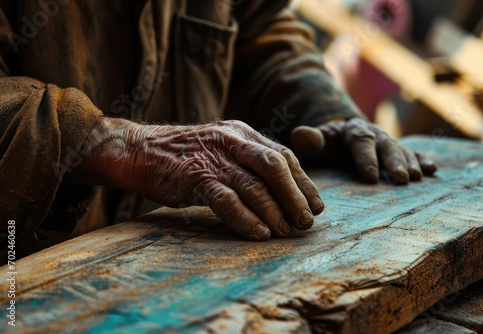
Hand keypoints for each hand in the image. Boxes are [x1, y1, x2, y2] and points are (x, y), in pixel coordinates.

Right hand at [123, 120, 323, 239]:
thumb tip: (282, 191)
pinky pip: (227, 200)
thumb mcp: (222, 147)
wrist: (140, 150)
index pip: (283, 155)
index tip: (316, 205)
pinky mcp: (194, 177)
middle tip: (306, 222)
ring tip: (287, 232)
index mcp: (242, 133)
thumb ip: (249, 161)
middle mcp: (232, 141)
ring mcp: (213, 158)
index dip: (304, 182)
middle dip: (295, 196)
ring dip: (275, 211)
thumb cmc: (186, 155)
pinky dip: (246, 219)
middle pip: (275, 167)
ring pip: (254, 185)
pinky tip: (259, 233)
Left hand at [290, 118, 436, 183]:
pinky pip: (413, 152)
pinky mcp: (398, 150)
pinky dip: (423, 160)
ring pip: (401, 149)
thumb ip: (310, 140)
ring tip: (417, 178)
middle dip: (395, 161)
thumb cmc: (326, 146)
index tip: (370, 178)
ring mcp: (387, 141)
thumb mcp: (316, 143)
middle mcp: (373, 133)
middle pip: (385, 145)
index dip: (366, 158)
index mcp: (351, 131)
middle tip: (402, 179)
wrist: (340, 137)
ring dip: (410, 163)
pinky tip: (432, 170)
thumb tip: (299, 134)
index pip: (360, 141)